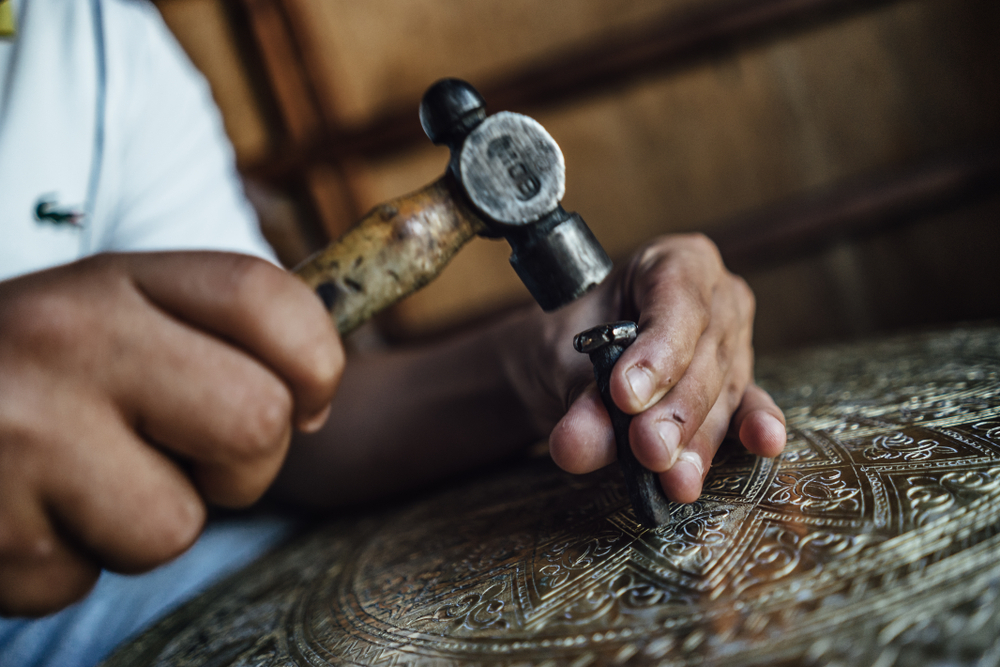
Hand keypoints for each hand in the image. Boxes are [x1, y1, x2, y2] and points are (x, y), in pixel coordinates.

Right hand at [0, 252, 341, 615]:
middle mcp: (67, 339)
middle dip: (245, 466)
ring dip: (146, 522)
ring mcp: (20, 433)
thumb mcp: (115, 313)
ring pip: (175, 526)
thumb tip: (312, 409)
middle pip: (255, 421)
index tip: (304, 400)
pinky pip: (86, 579)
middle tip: (189, 457)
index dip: (318, 364)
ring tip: (86, 481)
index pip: (268, 302)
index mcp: (116, 280)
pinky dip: (70, 559)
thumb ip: (217, 335)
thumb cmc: (35, 369)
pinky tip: (30, 509)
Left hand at [505, 234, 785, 503]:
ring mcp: (735, 342)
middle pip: (704, 355)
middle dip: (676, 411)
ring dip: (697, 441)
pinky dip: (749, 431)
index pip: (677, 303)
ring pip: (723, 393)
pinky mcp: (740, 388)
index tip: (626, 395)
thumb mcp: (562, 363)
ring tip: (673, 479)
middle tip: (648, 449)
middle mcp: (716, 297)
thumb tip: (580, 446)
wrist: (566, 365)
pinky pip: (746, 409)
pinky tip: (764, 443)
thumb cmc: (569, 343)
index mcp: (675, 262)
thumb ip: (579, 401)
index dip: (658, 352)